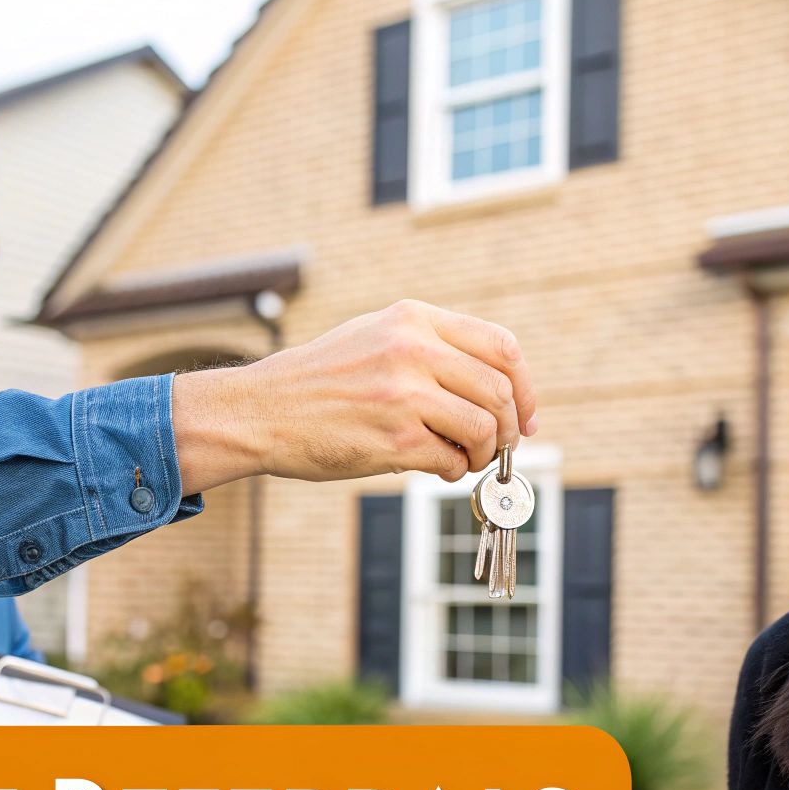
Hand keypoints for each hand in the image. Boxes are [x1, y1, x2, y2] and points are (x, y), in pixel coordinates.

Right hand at [171, 299, 538, 491]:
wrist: (262, 410)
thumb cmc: (320, 380)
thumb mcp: (375, 335)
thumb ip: (431, 347)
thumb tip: (496, 384)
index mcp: (413, 319)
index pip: (501, 346)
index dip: (526, 387)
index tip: (525, 415)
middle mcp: (413, 349)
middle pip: (501, 391)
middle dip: (508, 428)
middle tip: (497, 446)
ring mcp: (404, 394)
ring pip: (484, 428)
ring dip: (483, 454)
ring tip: (463, 459)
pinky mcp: (394, 439)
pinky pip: (452, 460)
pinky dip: (454, 471)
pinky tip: (436, 467)